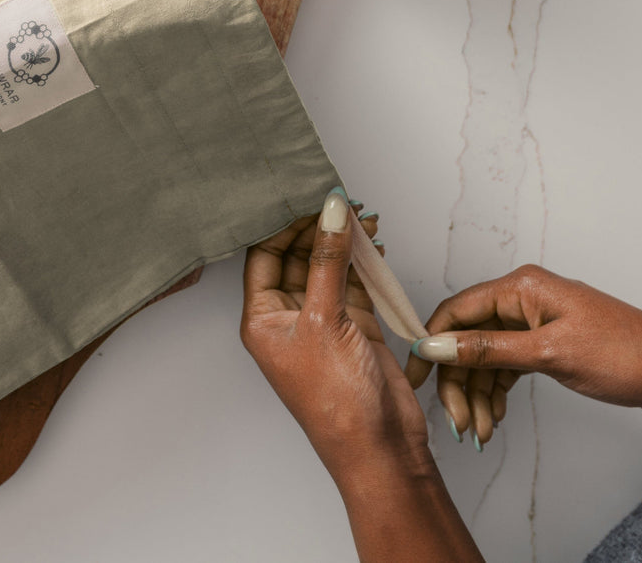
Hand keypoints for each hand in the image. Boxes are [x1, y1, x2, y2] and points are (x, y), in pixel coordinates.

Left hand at [240, 201, 427, 474]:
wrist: (379, 446)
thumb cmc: (337, 402)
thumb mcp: (326, 322)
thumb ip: (329, 262)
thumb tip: (330, 213)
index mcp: (262, 319)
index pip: (264, 254)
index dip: (284, 223)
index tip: (307, 196)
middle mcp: (288, 317)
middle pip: (297, 256)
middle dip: (318, 227)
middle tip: (341, 201)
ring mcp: (322, 321)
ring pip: (328, 267)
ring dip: (344, 242)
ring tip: (364, 217)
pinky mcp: (352, 327)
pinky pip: (353, 283)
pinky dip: (364, 262)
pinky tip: (374, 242)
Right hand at [405, 265, 641, 447]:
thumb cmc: (628, 354)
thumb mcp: (549, 354)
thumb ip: (488, 351)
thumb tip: (435, 345)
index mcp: (522, 287)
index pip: (456, 311)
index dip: (430, 344)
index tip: (414, 378)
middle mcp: (524, 300)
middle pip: (468, 339)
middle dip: (458, 381)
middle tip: (457, 420)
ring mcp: (536, 323)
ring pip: (486, 357)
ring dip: (478, 394)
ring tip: (479, 430)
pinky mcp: (548, 345)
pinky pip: (507, 366)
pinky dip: (498, 392)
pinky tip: (495, 417)